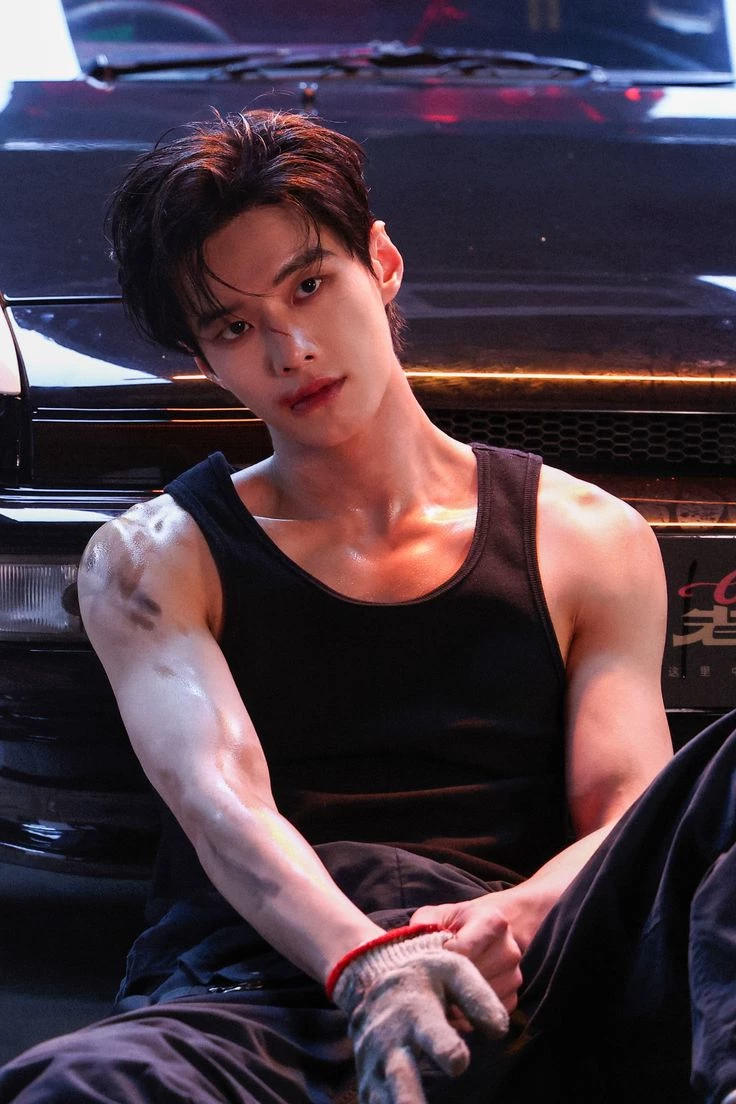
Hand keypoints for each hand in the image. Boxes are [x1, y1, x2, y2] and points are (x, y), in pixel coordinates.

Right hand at [329, 927, 508, 1103]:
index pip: (431, 1032)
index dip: (446, 1049)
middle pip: (399, 1075)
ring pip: (382, 1097)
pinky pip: (373, 1102)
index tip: (458, 1062)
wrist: (374, 981)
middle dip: (408, 1098)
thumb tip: (500, 1031)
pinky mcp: (368, 1081)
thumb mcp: (453, 971)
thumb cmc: (426, 978)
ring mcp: (375, 1064)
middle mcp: (391, 1040)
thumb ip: (478, 997)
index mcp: (416, 1011)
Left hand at [411, 895, 522, 1010]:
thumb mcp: (437, 915)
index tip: (426, 963)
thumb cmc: (457, 923)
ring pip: (478, 1001)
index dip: (439, 960)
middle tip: (427, 985)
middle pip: (471, 978)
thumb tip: (409, 953)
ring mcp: (514, 976)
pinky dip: (467, 1016)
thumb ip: (422, 927)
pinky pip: (486, 1016)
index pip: (463, 951)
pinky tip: (454, 1003)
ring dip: (455, 1003)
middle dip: (446, 985)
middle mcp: (509, 950)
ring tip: (439, 994)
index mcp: (492, 922)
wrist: (491, 929)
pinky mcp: (513, 997)